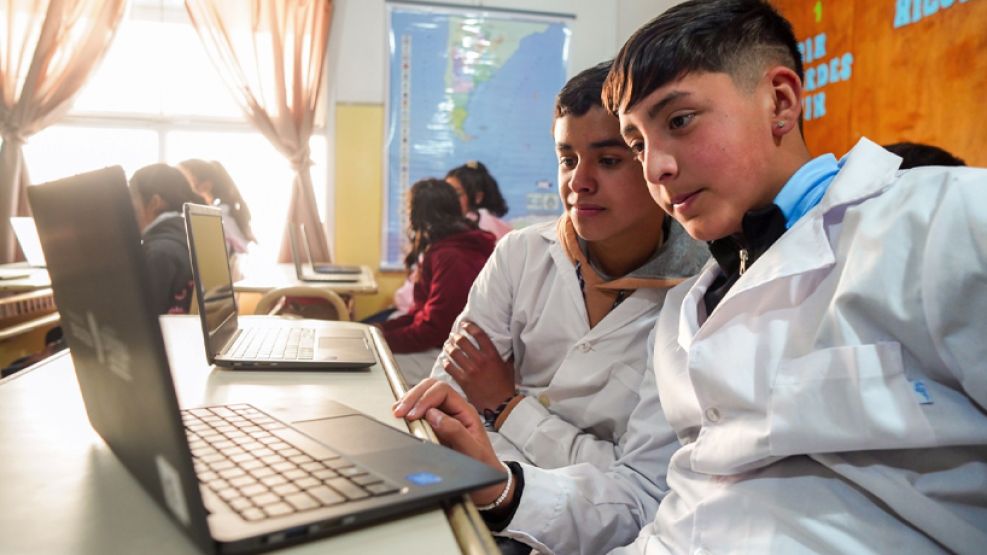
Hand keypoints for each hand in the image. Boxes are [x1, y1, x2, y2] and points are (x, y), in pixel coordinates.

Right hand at [392, 378, 510, 505]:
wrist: (487, 481)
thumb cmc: (483, 466)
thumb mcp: (473, 451)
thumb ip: (455, 431)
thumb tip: (434, 415)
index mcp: (466, 412)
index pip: (443, 391)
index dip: (425, 399)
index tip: (413, 414)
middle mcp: (455, 410)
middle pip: (431, 388)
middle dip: (413, 397)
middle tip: (400, 411)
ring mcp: (444, 416)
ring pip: (424, 396)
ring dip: (409, 401)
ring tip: (398, 412)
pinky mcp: (435, 425)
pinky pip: (420, 410)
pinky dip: (409, 410)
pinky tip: (402, 416)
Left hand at [442, 321, 515, 412]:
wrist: (501, 404)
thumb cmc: (506, 386)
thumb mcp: (508, 366)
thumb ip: (506, 354)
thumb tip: (507, 344)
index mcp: (492, 355)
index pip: (479, 335)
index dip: (470, 327)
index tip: (465, 324)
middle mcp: (480, 361)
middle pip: (463, 342)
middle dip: (456, 336)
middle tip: (453, 335)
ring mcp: (471, 371)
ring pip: (454, 353)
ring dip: (449, 347)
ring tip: (447, 345)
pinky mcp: (463, 381)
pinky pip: (450, 368)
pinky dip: (446, 362)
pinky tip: (444, 360)